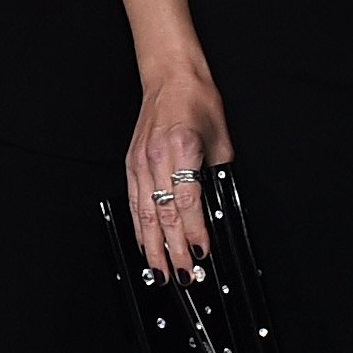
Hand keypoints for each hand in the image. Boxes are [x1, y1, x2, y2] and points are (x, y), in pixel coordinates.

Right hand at [122, 67, 230, 276]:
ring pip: (144, 214)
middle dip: (174, 250)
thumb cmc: (198, 102)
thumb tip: (217, 208)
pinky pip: (134, 202)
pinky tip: (144, 245)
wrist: (171, 78)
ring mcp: (140, 161)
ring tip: (160, 271)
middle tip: (183, 275)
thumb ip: (218, 176)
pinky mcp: (131, 163)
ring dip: (152, 247)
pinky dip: (139, 227)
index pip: (188, 201)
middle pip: (164, 214)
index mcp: (183, 148)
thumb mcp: (221, 140)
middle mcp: (158, 157)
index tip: (201, 251)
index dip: (194, 231)